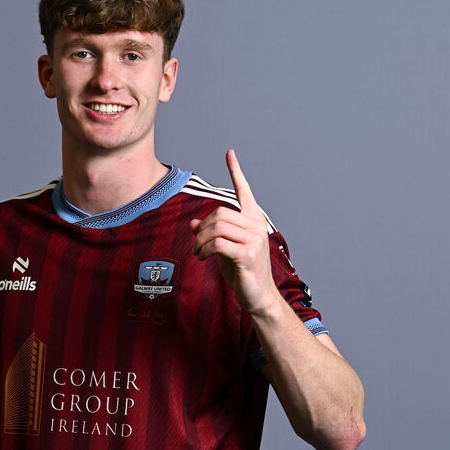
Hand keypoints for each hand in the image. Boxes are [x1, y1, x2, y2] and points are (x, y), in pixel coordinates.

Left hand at [190, 149, 279, 315]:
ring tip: (198, 253)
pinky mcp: (247, 254)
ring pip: (217, 227)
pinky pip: (218, 244)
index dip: (236, 172)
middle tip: (196, 246)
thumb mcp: (222, 249)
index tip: (229, 153)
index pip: (244, 192)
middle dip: (202, 229)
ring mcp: (254, 239)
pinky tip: (203, 257)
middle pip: (219, 213)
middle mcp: (256, 226)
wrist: (257, 295)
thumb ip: (210, 234)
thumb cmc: (241, 271)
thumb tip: (192, 223)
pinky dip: (205, 250)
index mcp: (253, 220)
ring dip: (201, 241)